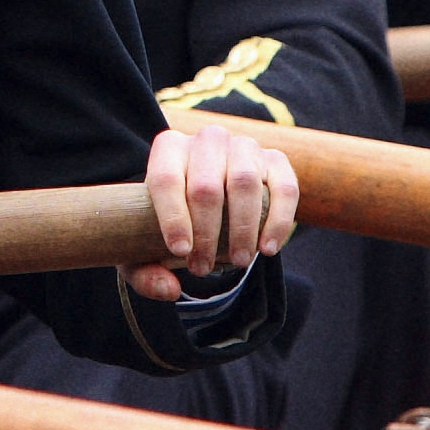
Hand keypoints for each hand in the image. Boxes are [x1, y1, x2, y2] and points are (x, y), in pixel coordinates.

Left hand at [129, 122, 299, 300]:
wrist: (210, 199)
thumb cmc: (174, 222)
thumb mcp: (146, 248)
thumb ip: (145, 274)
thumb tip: (169, 290)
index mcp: (169, 149)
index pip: (166, 179)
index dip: (173, 217)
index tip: (181, 251)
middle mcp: (207, 140)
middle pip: (205, 186)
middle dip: (206, 234)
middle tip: (203, 268)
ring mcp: (244, 146)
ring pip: (244, 183)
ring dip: (242, 229)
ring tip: (238, 262)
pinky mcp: (276, 160)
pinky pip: (284, 188)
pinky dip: (278, 222)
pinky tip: (268, 249)